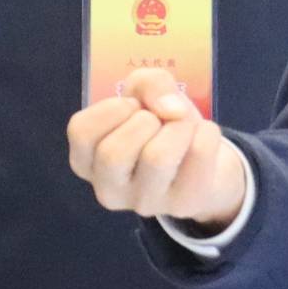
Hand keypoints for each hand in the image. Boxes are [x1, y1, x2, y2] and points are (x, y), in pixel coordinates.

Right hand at [67, 69, 248, 227]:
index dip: (112, 108)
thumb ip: (148, 83)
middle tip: (156, 120)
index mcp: (86, 162)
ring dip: (176, 125)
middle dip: (143, 120)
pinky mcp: (183, 204)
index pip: (81, 132)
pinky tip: (200, 137)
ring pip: (157, 157)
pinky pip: (198, 155)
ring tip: (180, 127)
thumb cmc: (159, 124)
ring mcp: (145, 204)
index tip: (131, 108)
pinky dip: (206, 131)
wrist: (202, 161)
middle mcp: (108, 190)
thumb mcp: (144, 92)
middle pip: (114, 153)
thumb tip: (171, 109)